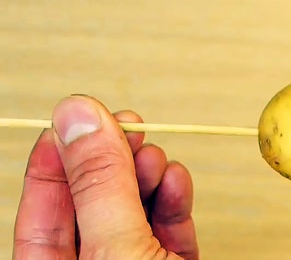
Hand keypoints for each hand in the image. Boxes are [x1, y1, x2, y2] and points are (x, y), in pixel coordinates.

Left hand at [13, 95, 198, 258]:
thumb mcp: (117, 249)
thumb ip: (100, 185)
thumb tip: (79, 119)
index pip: (42, 211)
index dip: (58, 157)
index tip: (79, 118)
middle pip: (94, 203)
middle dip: (113, 161)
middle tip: (128, 127)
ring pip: (134, 209)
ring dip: (149, 175)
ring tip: (154, 158)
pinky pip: (169, 226)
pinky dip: (174, 198)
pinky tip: (174, 179)